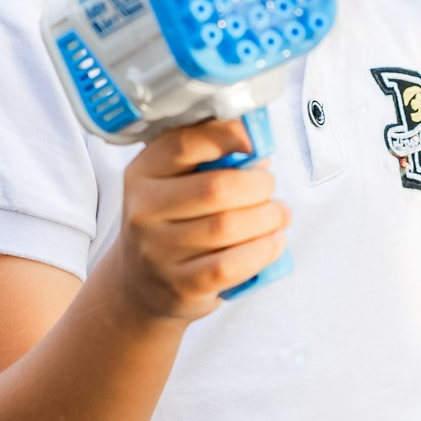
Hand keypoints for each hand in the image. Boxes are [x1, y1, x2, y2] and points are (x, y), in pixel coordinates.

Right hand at [104, 119, 289, 320]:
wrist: (142, 284)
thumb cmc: (173, 222)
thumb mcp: (177, 183)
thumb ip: (212, 159)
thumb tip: (259, 150)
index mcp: (143, 173)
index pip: (185, 144)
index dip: (228, 135)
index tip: (254, 142)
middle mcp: (144, 210)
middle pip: (217, 188)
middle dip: (259, 185)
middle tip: (269, 189)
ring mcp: (158, 251)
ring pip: (228, 226)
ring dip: (268, 218)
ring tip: (278, 215)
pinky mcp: (179, 285)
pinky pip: (231, 265)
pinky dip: (263, 251)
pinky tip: (273, 242)